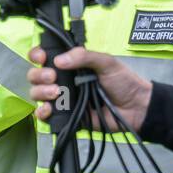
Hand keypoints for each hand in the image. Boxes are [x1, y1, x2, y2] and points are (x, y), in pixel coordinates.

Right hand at [27, 46, 152, 131]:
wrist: (135, 108)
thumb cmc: (124, 82)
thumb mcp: (107, 62)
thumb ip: (85, 56)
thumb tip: (59, 60)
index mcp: (71, 64)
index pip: (45, 57)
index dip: (37, 55)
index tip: (41, 57)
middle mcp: (63, 80)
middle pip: (36, 75)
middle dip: (38, 75)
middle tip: (52, 77)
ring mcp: (63, 98)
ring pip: (37, 94)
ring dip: (40, 92)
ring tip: (56, 93)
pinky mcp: (65, 116)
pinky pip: (46, 115)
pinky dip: (42, 113)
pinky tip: (49, 110)